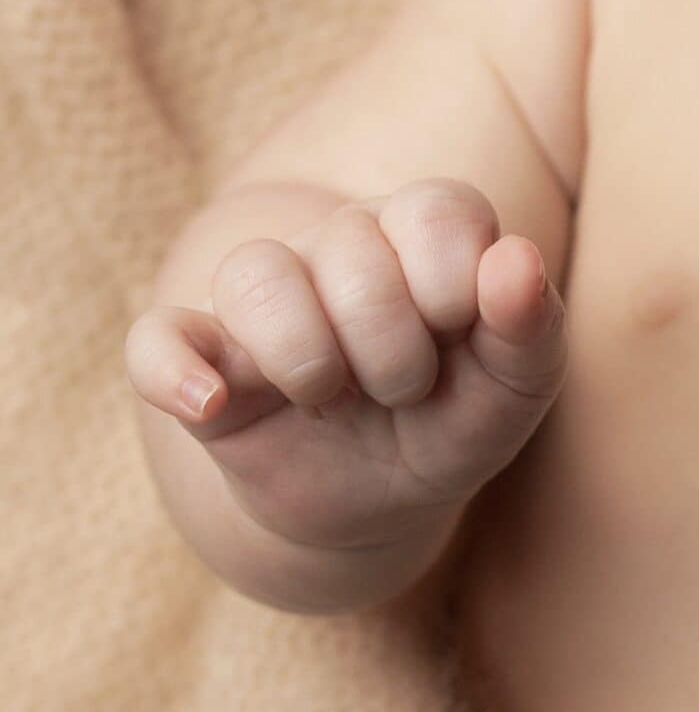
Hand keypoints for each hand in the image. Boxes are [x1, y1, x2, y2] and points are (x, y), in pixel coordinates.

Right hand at [124, 180, 567, 555]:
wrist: (382, 502)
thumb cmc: (457, 420)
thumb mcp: (514, 391)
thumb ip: (530, 327)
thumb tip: (515, 261)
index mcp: (423, 229)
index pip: (435, 209)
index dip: (452, 286)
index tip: (459, 342)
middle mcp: (341, 242)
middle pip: (350, 249)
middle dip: (393, 348)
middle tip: (403, 391)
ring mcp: (265, 297)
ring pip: (255, 274)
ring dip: (307, 357)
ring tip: (330, 400)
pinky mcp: (200, 359)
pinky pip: (155, 341)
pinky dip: (175, 371)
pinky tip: (213, 407)